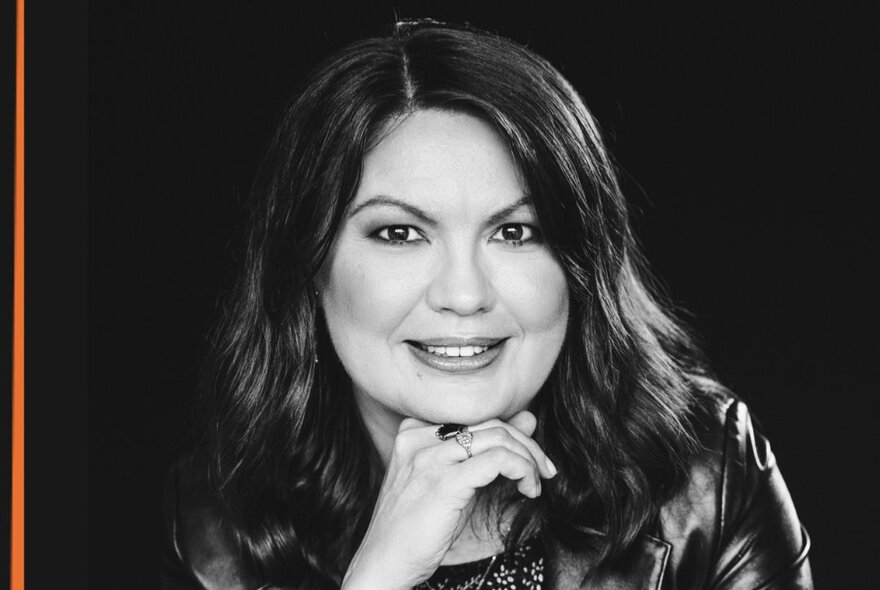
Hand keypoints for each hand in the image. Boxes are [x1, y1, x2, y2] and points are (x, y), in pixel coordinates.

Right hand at [341, 411, 556, 589]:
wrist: (384, 563)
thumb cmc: (416, 527)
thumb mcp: (453, 481)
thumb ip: (484, 450)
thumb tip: (527, 418)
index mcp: (415, 432)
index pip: (477, 417)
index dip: (512, 434)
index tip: (532, 458)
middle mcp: (419, 437)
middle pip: (491, 424)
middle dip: (527, 445)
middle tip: (545, 470)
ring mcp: (429, 457)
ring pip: (498, 437)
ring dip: (529, 459)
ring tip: (535, 484)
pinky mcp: (444, 481)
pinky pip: (497, 460)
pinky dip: (522, 470)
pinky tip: (527, 490)